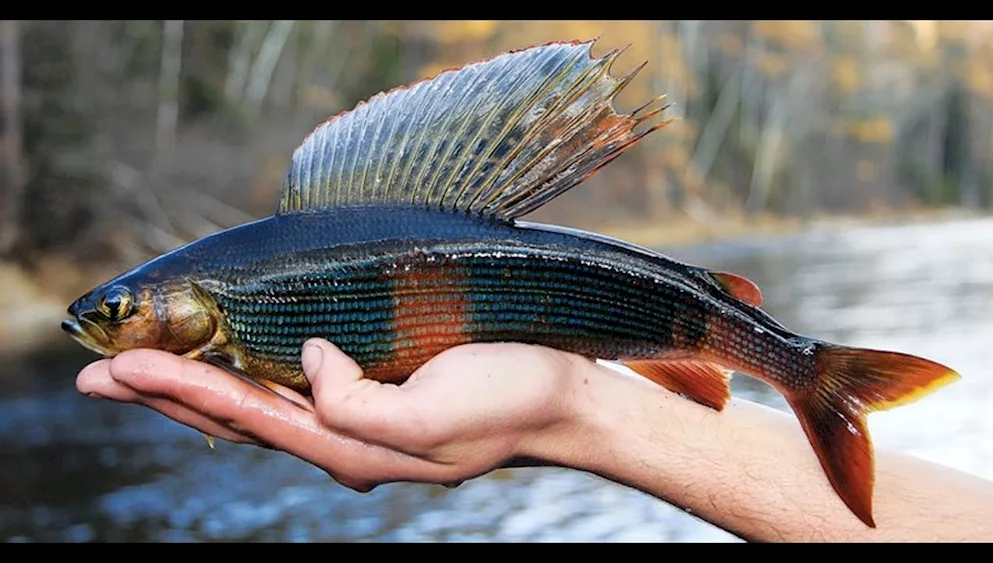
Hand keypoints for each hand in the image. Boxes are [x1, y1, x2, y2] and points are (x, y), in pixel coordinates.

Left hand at [75, 339, 584, 491]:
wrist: (562, 402)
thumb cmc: (509, 400)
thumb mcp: (437, 417)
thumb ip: (360, 404)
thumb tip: (307, 361)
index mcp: (352, 447)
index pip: (246, 415)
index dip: (179, 389)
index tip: (118, 367)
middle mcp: (344, 440)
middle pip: (235, 419)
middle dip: (165, 396)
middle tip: (98, 376)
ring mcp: (358, 422)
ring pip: (256, 408)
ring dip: (195, 390)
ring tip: (144, 375)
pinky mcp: (375, 398)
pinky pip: (290, 394)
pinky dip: (244, 381)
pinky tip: (231, 372)